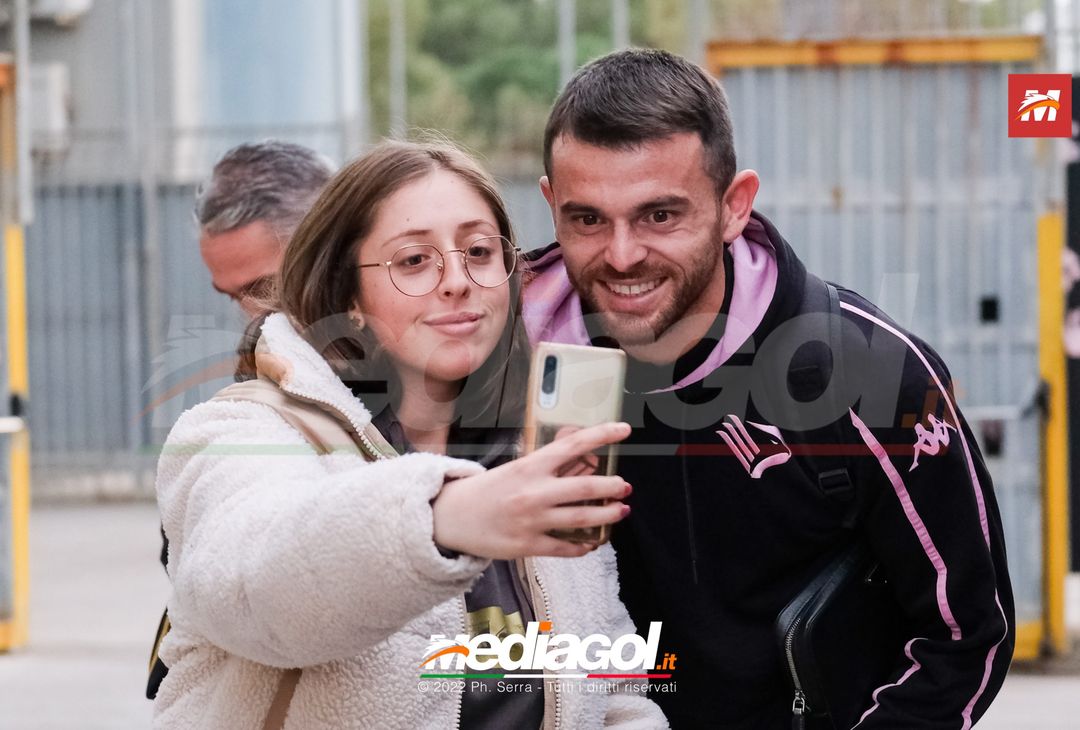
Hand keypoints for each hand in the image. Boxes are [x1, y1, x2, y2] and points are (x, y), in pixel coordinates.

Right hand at [431, 422, 632, 559]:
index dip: (601, 435)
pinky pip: (564, 547)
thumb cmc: (485, 490)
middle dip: (611, 487)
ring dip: (606, 515)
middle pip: (584, 487)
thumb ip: (546, 467)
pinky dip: (582, 546)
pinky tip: (591, 543)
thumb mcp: (515, 469)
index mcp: (530, 467)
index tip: (624, 429)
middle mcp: (533, 492)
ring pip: (580, 519)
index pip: (572, 445)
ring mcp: (531, 520)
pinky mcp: (527, 545)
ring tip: (621, 511)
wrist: (450, 518)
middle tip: (626, 486)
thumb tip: (580, 459)